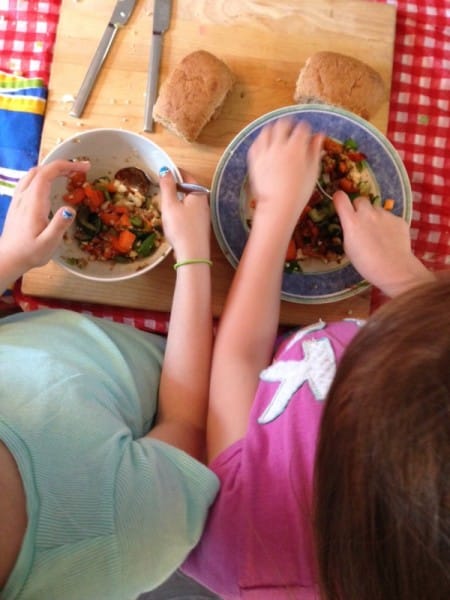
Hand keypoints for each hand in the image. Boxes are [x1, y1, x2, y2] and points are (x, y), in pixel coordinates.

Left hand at [0, 159, 89, 280]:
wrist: (8, 258)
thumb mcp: (48, 243)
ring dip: (51, 169)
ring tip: (68, 174)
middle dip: (61, 166)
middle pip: (41, 170)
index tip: (84, 167)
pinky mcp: (17, 203)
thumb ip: (59, 225)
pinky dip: (42, 176)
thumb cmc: (30, 253)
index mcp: (33, 203)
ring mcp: (18, 199)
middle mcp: (24, 197)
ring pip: (33, 174)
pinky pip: (28, 181)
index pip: (47, 174)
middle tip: (80, 170)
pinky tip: (49, 184)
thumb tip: (70, 210)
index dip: (66, 166)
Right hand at [159, 168, 210, 260]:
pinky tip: (173, 219)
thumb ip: (167, 186)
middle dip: (177, 186)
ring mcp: (204, 216)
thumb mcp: (169, 205)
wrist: (192, 255)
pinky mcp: (201, 228)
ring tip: (166, 202)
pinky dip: (182, 211)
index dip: (176, 173)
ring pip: (190, 202)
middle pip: (190, 190)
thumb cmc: (180, 228)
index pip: (188, 177)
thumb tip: (166, 170)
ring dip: (179, 199)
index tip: (165, 172)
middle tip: (163, 186)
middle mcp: (204, 204)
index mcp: (198, 194)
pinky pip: (191, 213)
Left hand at [247, 118, 323, 241]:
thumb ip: (315, 151)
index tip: (307, 132)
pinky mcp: (254, 161)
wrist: (278, 207)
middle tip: (292, 129)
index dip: (306, 128)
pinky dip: (261, 141)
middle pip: (282, 124)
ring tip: (277, 135)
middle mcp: (278, 146)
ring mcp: (264, 153)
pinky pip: (255, 144)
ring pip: (266, 131)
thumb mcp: (312, 171)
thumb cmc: (299, 192)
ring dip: (273, 129)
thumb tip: (319, 136)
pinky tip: (266, 145)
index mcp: (296, 148)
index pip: (302, 128)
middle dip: (289, 124)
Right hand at [334, 191, 433, 296]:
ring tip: (378, 233)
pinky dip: (388, 224)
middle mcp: (368, 213)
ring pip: (376, 208)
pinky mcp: (399, 219)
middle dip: (358, 207)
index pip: (341, 198)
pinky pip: (390, 217)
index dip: (339, 199)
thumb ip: (349, 230)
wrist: (394, 269)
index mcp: (352, 221)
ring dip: (374, 216)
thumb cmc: (366, 264)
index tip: (339, 202)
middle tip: (360, 221)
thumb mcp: (349, 248)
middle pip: (360, 199)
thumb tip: (351, 224)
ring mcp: (385, 215)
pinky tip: (390, 238)